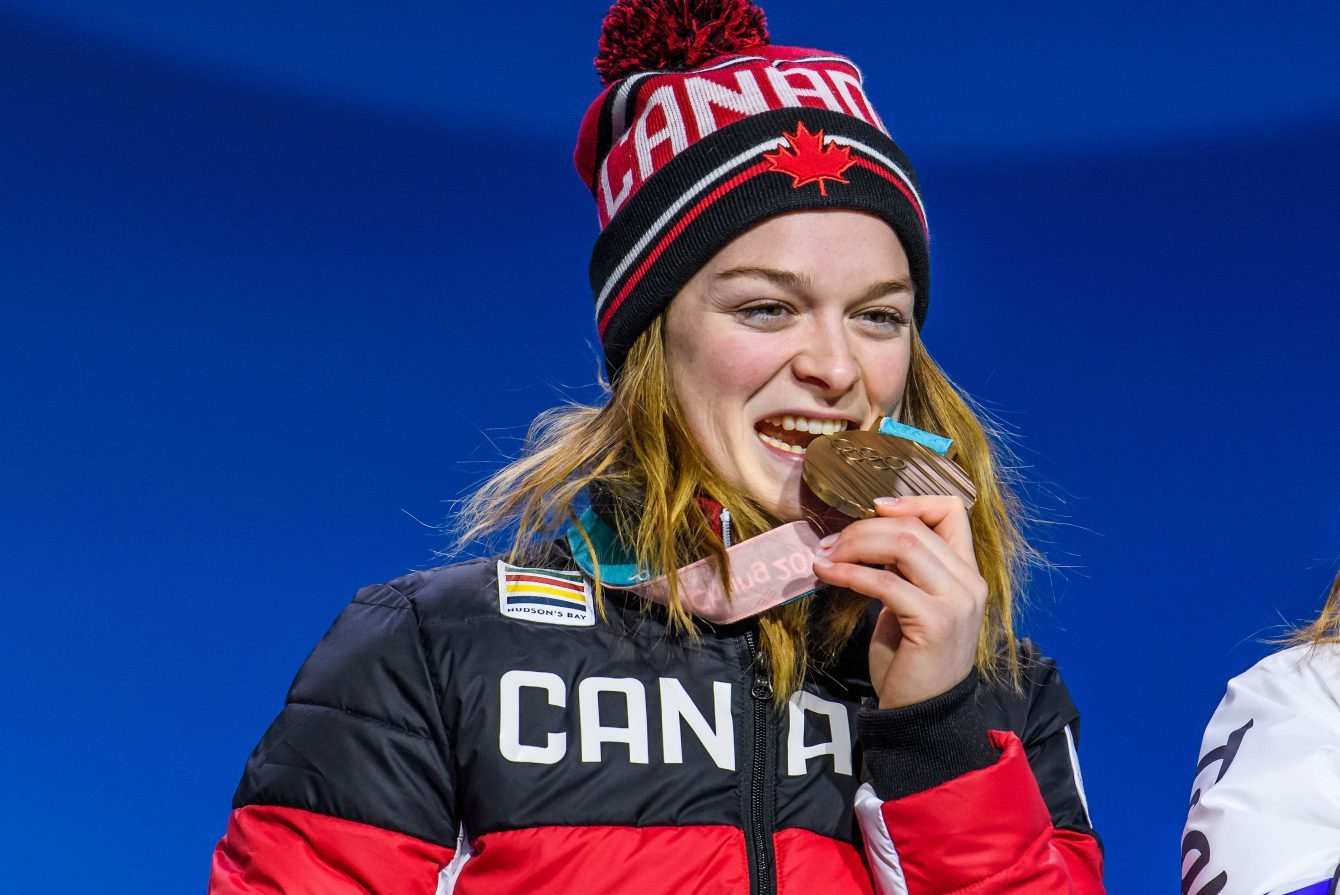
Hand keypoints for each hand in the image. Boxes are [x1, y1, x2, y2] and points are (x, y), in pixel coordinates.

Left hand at [811, 495, 986, 708]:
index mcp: (966, 572)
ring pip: (903, 544)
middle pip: (914, 526)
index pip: (952, 511)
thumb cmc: (911, 657)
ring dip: (854, 545)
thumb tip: (864, 534)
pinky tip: (826, 574)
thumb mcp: (911, 602)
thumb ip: (903, 568)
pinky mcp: (935, 622)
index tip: (874, 508)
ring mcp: (957, 601)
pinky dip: (849, 573)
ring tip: (825, 556)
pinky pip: (885, 582)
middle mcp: (970, 581)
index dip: (912, 500)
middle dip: (863, 528)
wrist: (921, 713)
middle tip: (830, 544)